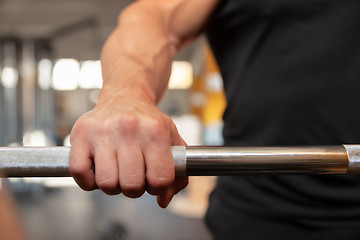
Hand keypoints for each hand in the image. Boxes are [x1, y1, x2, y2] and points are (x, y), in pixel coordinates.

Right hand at [69, 89, 187, 207]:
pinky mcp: (81, 133)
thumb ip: (177, 174)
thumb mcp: (172, 141)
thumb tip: (163, 200)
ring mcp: (103, 130)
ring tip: (117, 171)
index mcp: (156, 131)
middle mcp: (130, 128)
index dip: (157, 187)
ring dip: (112, 186)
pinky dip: (89, 181)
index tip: (152, 179)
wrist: (125, 97)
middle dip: (134, 188)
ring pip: (107, 184)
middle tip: (133, 175)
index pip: (160, 180)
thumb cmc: (148, 123)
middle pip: (132, 186)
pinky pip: (80, 173)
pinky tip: (98, 170)